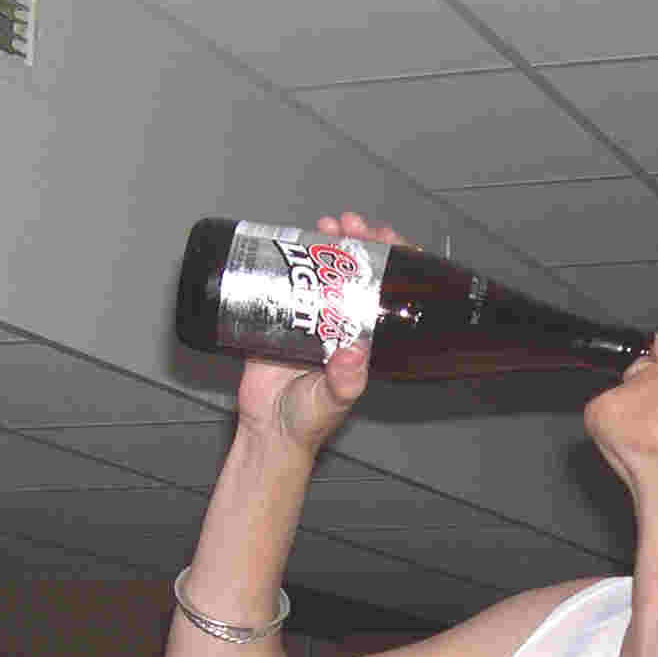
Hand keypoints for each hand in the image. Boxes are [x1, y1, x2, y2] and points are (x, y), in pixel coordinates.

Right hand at [234, 212, 412, 455]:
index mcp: (365, 339)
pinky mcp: (279, 316)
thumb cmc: (307, 421)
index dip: (392, 262)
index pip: (388, 292)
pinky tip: (294, 239)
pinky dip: (292, 256)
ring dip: (329, 243)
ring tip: (328, 226)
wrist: (265, 430)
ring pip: (326, 270)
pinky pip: (287, 279)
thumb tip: (355, 351)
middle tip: (355, 226)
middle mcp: (342, 323)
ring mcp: (311, 317)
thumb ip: (345, 381)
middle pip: (358, 272)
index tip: (387, 240)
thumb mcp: (334, 400)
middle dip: (359, 243)